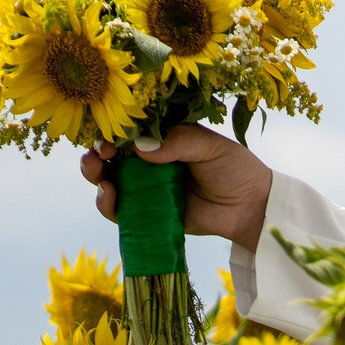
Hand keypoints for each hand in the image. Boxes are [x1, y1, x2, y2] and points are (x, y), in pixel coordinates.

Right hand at [80, 125, 273, 254]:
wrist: (250, 207)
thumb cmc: (234, 169)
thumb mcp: (211, 147)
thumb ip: (181, 143)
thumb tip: (141, 146)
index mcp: (164, 139)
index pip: (130, 131)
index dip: (114, 131)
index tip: (108, 135)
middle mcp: (149, 162)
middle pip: (111, 156)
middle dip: (96, 154)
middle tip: (97, 155)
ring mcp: (145, 187)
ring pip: (107, 181)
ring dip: (95, 176)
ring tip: (98, 174)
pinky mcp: (145, 213)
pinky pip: (119, 209)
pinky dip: (107, 203)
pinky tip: (108, 194)